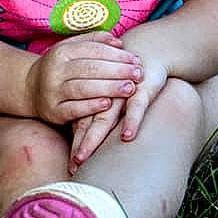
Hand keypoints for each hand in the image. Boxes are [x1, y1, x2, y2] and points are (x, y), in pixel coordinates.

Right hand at [25, 32, 142, 124]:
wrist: (31, 89)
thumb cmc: (62, 67)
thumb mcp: (73, 49)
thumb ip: (95, 42)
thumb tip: (119, 42)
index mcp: (62, 51)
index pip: (93, 50)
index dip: (117, 55)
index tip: (136, 60)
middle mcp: (55, 70)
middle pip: (90, 68)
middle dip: (117, 71)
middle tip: (139, 74)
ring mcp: (52, 91)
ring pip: (83, 88)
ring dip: (108, 88)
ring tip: (129, 88)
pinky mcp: (53, 112)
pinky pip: (73, 109)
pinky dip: (90, 107)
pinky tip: (108, 105)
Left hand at [68, 55, 167, 173]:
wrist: (146, 53)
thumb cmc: (127, 80)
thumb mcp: (112, 97)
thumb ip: (99, 117)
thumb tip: (88, 147)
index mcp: (93, 99)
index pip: (79, 124)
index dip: (75, 143)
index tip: (71, 165)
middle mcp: (104, 98)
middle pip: (86, 123)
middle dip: (80, 145)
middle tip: (72, 165)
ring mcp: (120, 94)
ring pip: (105, 117)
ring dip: (94, 137)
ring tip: (84, 156)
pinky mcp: (140, 91)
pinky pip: (135, 107)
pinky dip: (131, 120)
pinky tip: (128, 136)